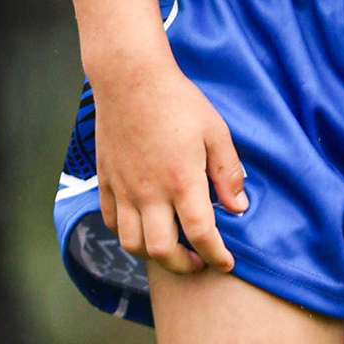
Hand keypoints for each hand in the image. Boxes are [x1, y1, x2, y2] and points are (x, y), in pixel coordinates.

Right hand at [89, 40, 247, 274]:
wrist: (130, 78)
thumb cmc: (178, 101)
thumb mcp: (216, 131)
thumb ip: (227, 173)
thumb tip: (238, 208)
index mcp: (182, 181)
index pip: (201, 234)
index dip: (217, 256)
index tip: (226, 263)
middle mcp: (150, 192)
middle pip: (162, 250)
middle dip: (185, 265)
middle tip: (200, 262)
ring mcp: (124, 188)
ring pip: (132, 243)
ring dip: (154, 255)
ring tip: (172, 249)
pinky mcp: (106, 180)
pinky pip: (111, 221)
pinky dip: (127, 233)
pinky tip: (143, 227)